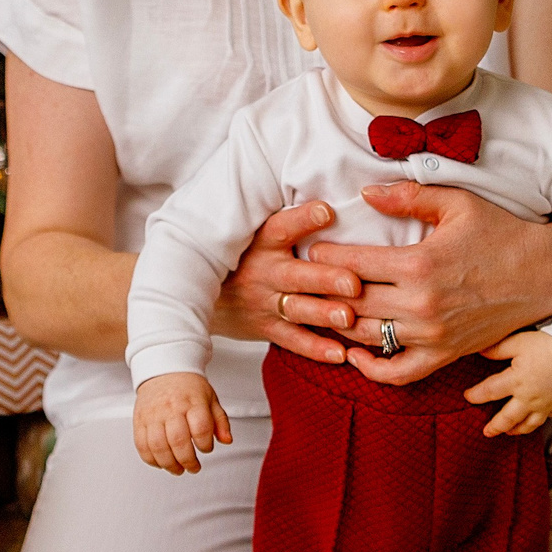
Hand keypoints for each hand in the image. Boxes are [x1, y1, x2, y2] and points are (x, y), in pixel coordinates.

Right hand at [133, 372, 230, 474]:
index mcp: (192, 402)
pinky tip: (161, 462)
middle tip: (193, 467)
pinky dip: (151, 459)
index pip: (201, 428)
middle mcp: (171, 408)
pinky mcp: (139, 421)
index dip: (206, 445)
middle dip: (188, 460)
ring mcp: (153, 415)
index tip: (206, 448)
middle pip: (178, 441)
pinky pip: (141, 445)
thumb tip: (226, 440)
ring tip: (178, 469)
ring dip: (169, 464)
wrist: (163, 370)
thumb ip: (220, 421)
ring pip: (158, 446)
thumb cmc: (188, 388)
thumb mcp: (210, 399)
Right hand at [204, 199, 366, 365]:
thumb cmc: (244, 255)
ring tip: (348, 318)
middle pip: (296, 275)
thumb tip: (333, 198)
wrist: (198, 292)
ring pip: (296, 309)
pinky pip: (292, 340)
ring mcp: (264, 302)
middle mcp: (263, 272)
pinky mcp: (266, 327)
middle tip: (353, 283)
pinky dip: (315, 348)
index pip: (281, 228)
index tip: (327, 211)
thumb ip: (291, 220)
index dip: (303, 219)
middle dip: (325, 279)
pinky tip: (339, 354)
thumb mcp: (256, 231)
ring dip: (323, 314)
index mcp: (262, 242)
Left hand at [309, 182, 551, 385]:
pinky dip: (370, 369)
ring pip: (366, 337)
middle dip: (323, 292)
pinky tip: (352, 353)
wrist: (543, 275)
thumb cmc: (499, 233)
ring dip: (338, 325)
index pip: (354, 263)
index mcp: (420, 263)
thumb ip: (408, 196)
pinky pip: (397, 373)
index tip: (311, 249)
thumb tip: (364, 193)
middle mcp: (422, 305)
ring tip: (322, 310)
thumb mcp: (457, 204)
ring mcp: (432, 336)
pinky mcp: (443, 356)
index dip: (325, 257)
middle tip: (304, 281)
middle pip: (352, 303)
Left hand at [467, 331, 551, 436]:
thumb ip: (497, 349)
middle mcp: (528, 397)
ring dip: (516, 430)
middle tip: (486, 432)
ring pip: (527, 424)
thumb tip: (480, 351)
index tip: (467, 397)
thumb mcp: (518, 342)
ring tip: (508, 432)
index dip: (476, 395)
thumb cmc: (548, 344)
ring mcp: (544, 404)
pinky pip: (545, 418)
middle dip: (495, 426)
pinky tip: (532, 420)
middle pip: (507, 418)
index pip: (489, 391)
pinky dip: (536, 421)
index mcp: (515, 380)